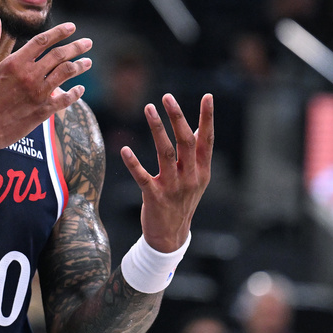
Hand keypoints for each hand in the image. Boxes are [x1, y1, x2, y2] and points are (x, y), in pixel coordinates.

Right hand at [0, 15, 91, 148]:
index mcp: (15, 63)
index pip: (42, 41)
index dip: (60, 32)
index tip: (72, 27)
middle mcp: (30, 76)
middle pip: (59, 55)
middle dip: (76, 47)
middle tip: (88, 43)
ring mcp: (38, 94)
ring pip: (66, 74)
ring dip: (80, 66)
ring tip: (88, 62)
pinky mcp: (42, 111)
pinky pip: (65, 100)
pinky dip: (75, 93)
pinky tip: (80, 89)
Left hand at [122, 93, 213, 251]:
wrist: (172, 236)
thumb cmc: (182, 201)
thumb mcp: (196, 179)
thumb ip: (196, 154)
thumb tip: (196, 128)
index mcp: (202, 170)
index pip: (207, 139)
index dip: (207, 118)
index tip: (207, 97)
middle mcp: (191, 177)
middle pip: (186, 142)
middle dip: (177, 117)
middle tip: (167, 97)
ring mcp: (173, 188)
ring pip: (166, 154)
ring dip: (157, 129)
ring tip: (149, 108)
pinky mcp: (155, 197)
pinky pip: (143, 177)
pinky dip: (133, 163)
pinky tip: (125, 149)